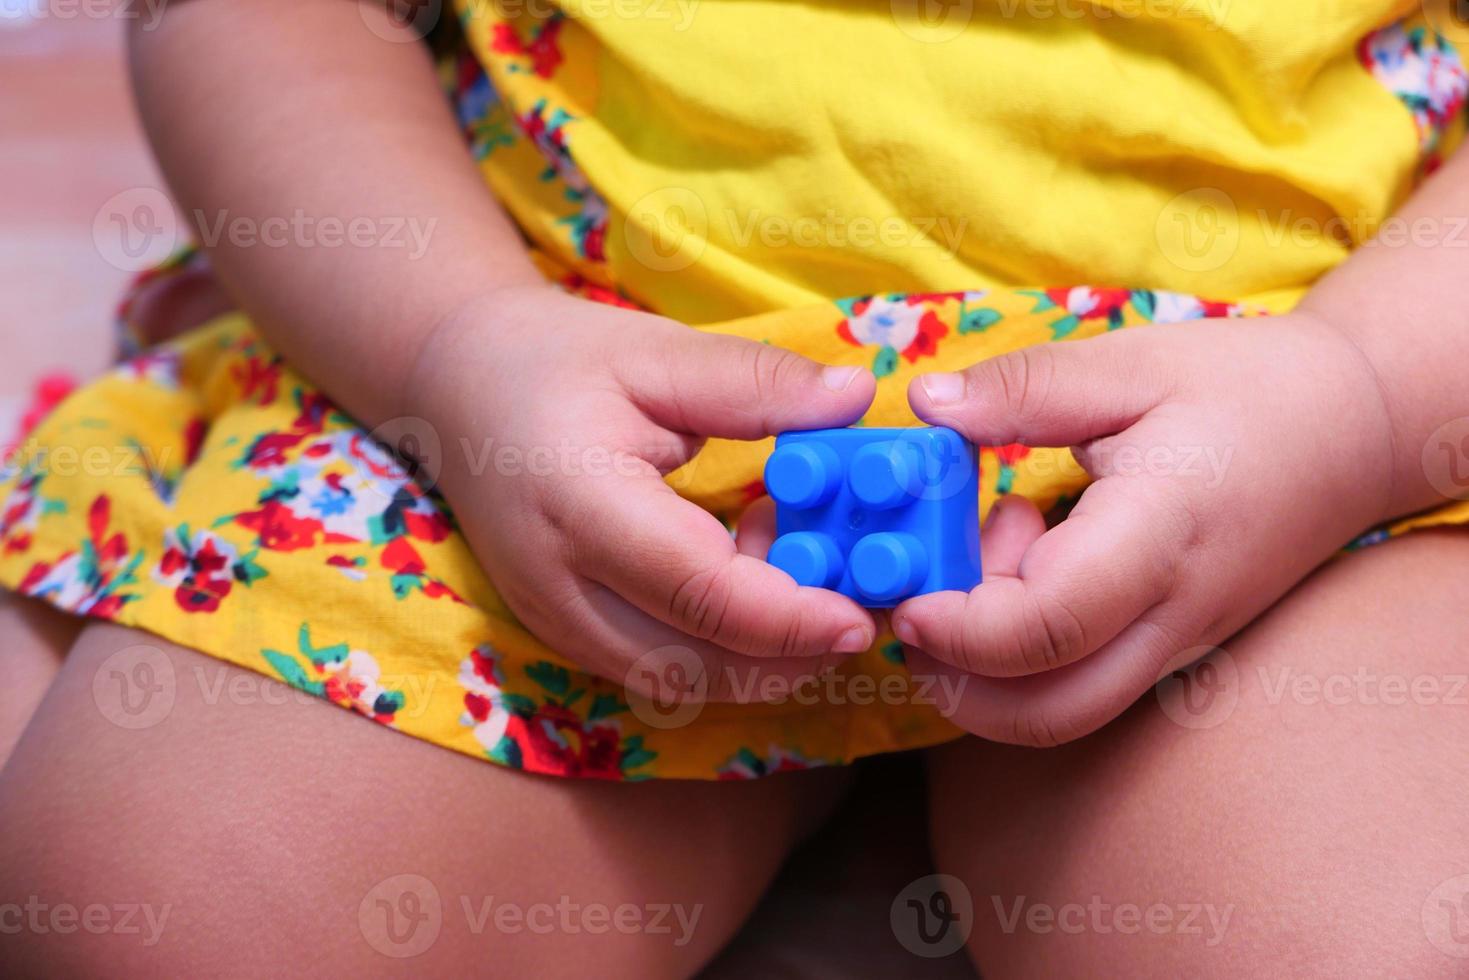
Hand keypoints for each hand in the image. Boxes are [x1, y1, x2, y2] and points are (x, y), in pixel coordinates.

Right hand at [406, 285, 880, 700]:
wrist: (459, 392)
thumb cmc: (556, 363)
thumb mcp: (656, 352)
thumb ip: (755, 382)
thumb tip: (856, 399)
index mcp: (578, 505)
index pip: (698, 593)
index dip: (789, 617)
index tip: (862, 616)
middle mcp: (559, 587)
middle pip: (695, 664)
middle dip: (792, 650)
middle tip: (858, 591)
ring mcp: (557, 623)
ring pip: (683, 681)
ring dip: (760, 650)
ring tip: (794, 559)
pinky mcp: (568, 637)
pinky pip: (664, 670)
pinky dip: (725, 646)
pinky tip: (751, 575)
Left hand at [891, 312, 1394, 744]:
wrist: (1353, 430)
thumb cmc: (1243, 388)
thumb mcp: (1128, 364)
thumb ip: (1022, 389)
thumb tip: (925, 404)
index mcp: (1157, 538)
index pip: (1045, 628)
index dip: (957, 627)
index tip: (905, 588)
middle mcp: (1168, 617)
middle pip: (1045, 712)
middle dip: (953, 678)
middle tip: (915, 594)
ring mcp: (1173, 646)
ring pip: (1060, 709)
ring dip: (989, 659)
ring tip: (997, 542)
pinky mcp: (1167, 649)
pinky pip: (1080, 680)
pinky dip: (1025, 646)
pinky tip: (1032, 551)